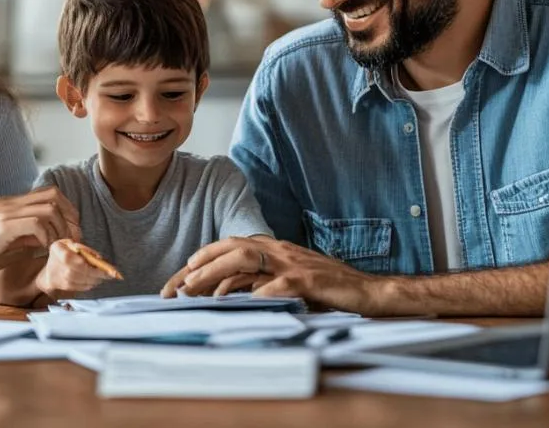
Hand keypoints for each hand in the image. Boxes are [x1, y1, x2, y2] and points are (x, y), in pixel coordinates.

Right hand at [0, 186, 80, 296]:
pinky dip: (48, 236)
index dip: (66, 210)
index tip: (72, 232)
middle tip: (73, 238)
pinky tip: (45, 250)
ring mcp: (4, 212)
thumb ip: (31, 238)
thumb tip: (53, 238)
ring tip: (59, 247)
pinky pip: (37, 223)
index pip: (48, 194)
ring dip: (61, 229)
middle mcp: (8, 202)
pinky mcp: (2, 226)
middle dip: (70, 216)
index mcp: (9, 204)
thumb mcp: (12, 246)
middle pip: (53, 194)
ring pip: (49, 207)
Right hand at [34, 239, 116, 299]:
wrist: (50, 270)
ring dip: (93, 279)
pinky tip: (95, 281)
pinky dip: (89, 284)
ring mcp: (59, 277)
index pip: (68, 257)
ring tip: (103, 277)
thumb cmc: (64, 253)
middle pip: (76, 271)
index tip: (97, 262)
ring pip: (79, 280)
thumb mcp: (71, 243)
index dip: (82, 261)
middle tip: (107, 273)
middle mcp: (55, 264)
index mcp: (57, 249)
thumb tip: (98, 257)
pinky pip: (79, 287)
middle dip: (94, 273)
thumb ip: (83, 248)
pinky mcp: (64, 286)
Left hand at [161, 237, 384, 313]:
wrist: (369, 291)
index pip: (232, 246)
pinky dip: (259, 292)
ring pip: (247, 258)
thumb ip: (262, 283)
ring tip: (196, 289)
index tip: (181, 276)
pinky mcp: (309, 281)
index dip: (205, 259)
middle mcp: (281, 251)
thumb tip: (227, 294)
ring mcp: (294, 264)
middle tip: (179, 285)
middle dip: (202, 264)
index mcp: (275, 249)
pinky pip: (279, 284)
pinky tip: (243, 303)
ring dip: (218, 273)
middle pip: (233, 247)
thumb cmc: (329, 290)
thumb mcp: (289, 283)